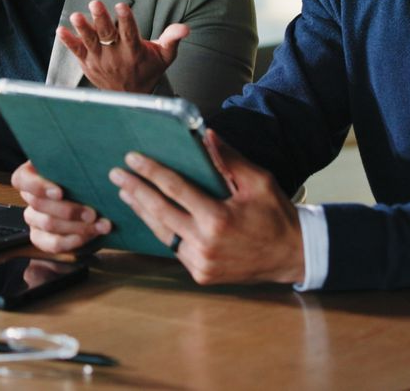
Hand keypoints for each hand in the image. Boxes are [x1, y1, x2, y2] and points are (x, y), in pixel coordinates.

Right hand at [11, 160, 109, 252]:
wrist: (95, 200)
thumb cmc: (84, 177)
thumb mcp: (79, 164)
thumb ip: (76, 160)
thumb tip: (87, 157)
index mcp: (33, 174)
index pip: (21, 180)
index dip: (38, 187)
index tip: (60, 192)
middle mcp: (30, 196)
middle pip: (38, 205)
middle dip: (68, 210)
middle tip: (93, 213)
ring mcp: (34, 218)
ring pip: (48, 224)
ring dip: (77, 226)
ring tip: (101, 224)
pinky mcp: (41, 238)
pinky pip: (52, 244)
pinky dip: (73, 241)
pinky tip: (90, 236)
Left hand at [58, 0, 187, 93]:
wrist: (130, 97)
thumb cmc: (148, 71)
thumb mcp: (164, 57)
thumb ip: (172, 39)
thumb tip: (185, 28)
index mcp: (134, 52)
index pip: (130, 34)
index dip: (127, 19)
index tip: (122, 5)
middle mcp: (116, 56)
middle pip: (107, 35)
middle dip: (101, 19)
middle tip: (95, 3)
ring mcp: (100, 60)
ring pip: (90, 43)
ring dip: (82, 29)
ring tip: (76, 16)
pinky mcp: (88, 64)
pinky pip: (77, 52)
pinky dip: (69, 42)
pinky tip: (60, 30)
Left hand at [110, 131, 303, 285]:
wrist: (292, 256)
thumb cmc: (276, 216)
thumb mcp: (258, 182)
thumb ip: (229, 159)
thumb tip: (206, 135)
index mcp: (218, 219)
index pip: (174, 189)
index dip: (151, 172)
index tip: (133, 158)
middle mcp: (205, 244)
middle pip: (159, 212)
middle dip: (135, 190)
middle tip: (116, 174)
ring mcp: (201, 263)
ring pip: (162, 233)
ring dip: (142, 211)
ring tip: (125, 193)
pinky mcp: (201, 275)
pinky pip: (174, 248)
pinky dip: (161, 230)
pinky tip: (150, 215)